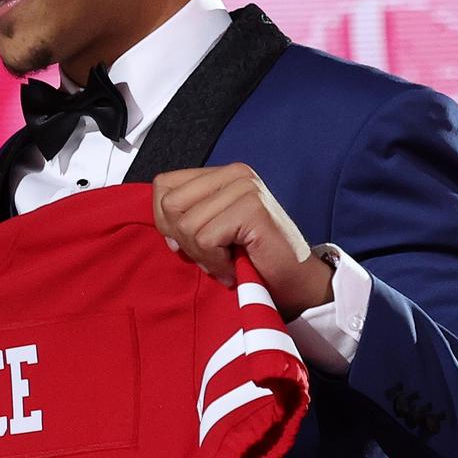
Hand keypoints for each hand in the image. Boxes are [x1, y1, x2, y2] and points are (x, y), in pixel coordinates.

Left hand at [153, 163, 333, 320]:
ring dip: (202, 255)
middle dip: (183, 240)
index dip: (165, 221)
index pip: (163, 185)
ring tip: (226, 262)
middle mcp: (235, 174)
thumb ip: (187, 216)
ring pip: (187, 224)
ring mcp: (245, 188)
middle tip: (211, 256)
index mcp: (221, 175)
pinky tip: (234, 266)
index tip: (188, 243)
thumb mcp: (212, 230)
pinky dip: (216, 262)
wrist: (295, 284)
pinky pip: (206, 238)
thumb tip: (161, 223)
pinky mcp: (252, 209)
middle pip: (171, 204)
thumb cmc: (252, 260)